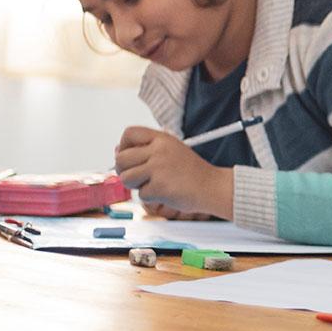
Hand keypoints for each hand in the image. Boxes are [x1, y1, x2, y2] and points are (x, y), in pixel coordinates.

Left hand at [115, 126, 233, 219]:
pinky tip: (165, 192)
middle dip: (124, 170)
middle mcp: (159, 150)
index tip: (128, 155)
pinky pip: (141, 194)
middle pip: (121, 158)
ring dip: (136, 185)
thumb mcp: (172, 151)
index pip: (130, 133)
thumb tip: (118, 152)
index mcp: (162, 139)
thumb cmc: (193, 172)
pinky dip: (151, 197)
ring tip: (153, 184)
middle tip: (137, 176)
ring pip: (126, 178)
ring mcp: (159, 168)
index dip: (123, 145)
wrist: (213, 187)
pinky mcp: (159, 186)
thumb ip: (147, 150)